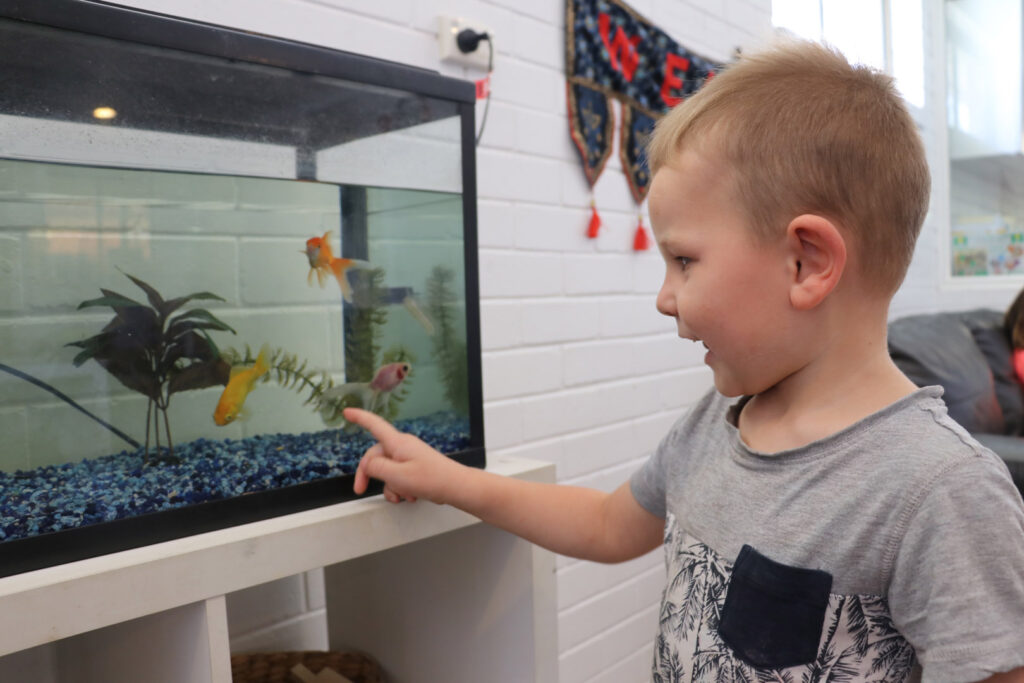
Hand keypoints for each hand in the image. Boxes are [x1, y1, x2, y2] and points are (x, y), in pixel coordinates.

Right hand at [346, 407, 461, 503]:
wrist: (455, 487)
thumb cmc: (432, 479)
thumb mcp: (396, 476)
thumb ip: (376, 468)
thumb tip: (369, 465)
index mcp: (397, 443)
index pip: (374, 425)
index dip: (359, 418)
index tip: (347, 412)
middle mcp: (402, 446)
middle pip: (375, 456)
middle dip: (368, 474)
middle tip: (361, 489)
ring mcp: (409, 456)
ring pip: (387, 470)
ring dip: (390, 486)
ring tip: (402, 495)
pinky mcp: (415, 466)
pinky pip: (398, 476)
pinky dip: (400, 488)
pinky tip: (409, 496)